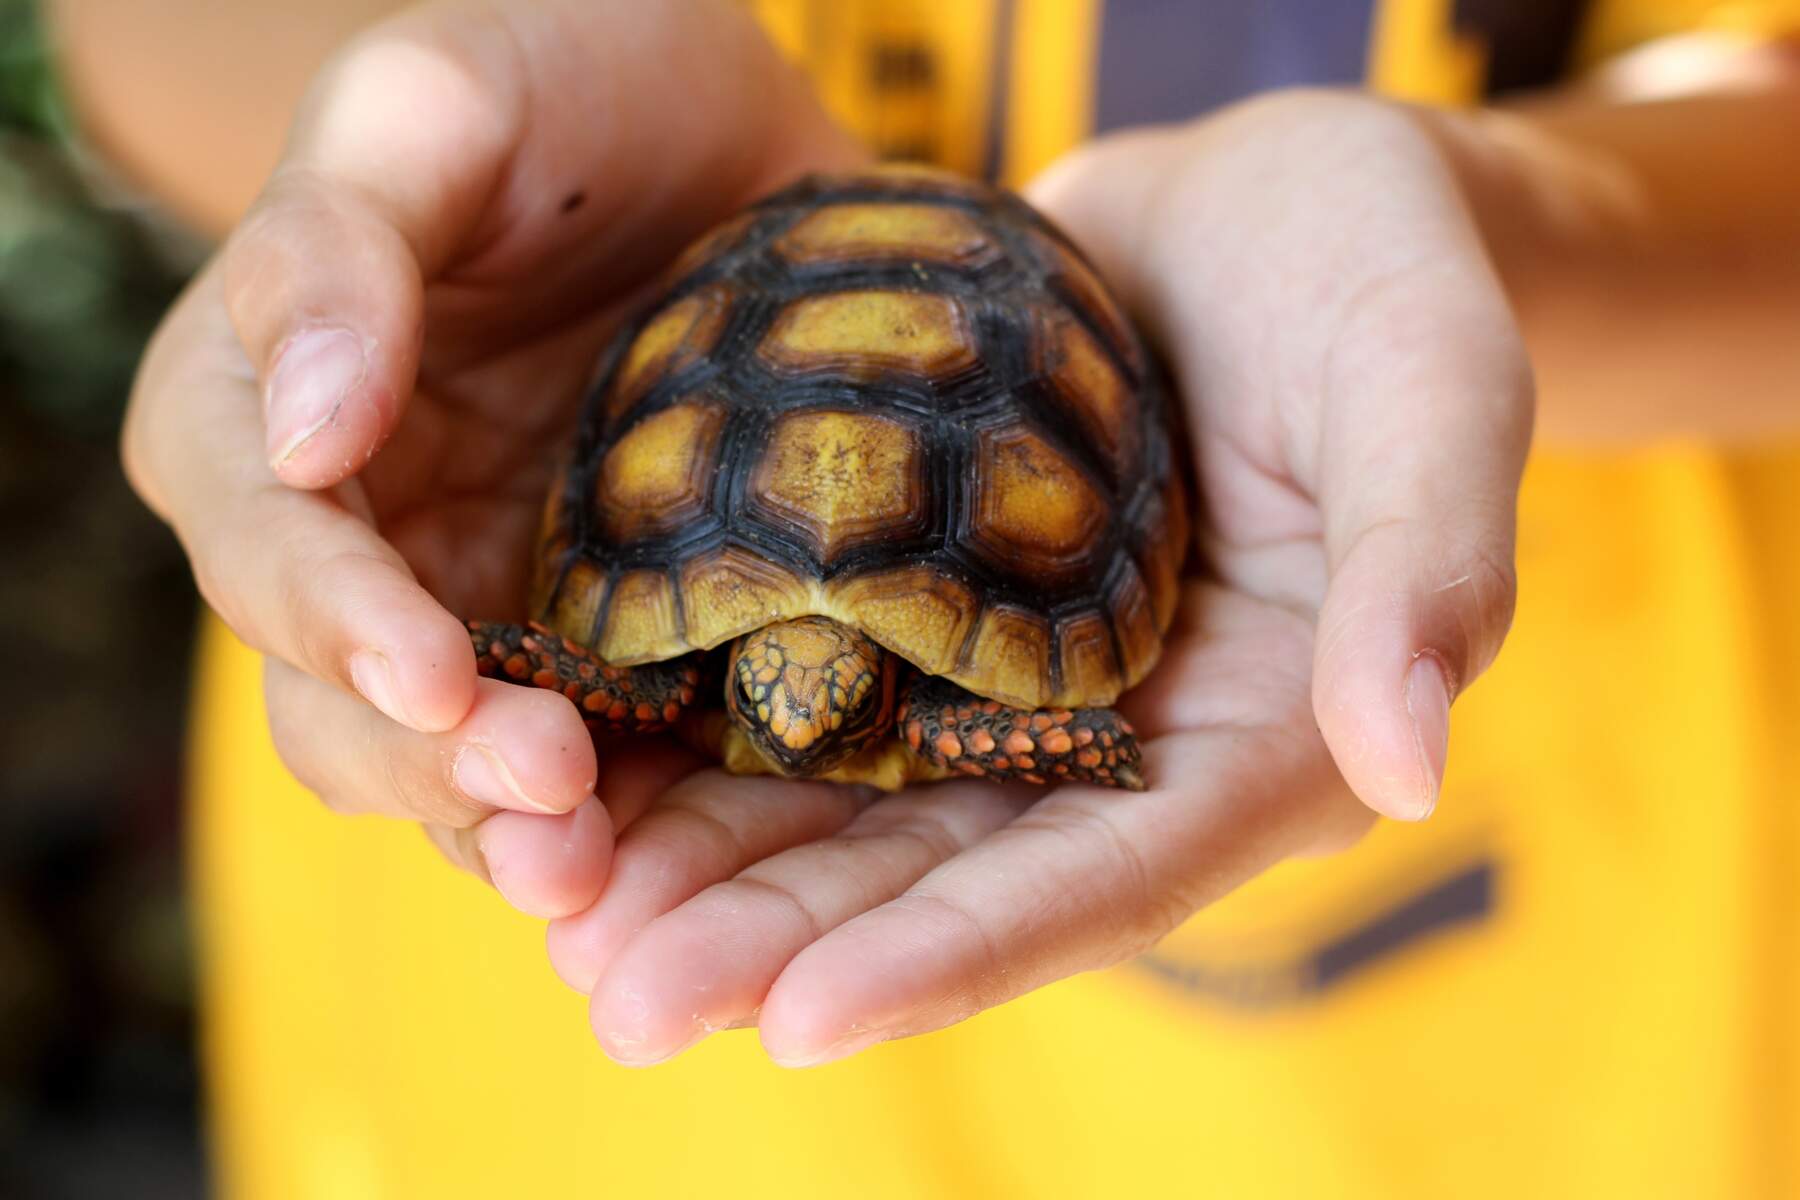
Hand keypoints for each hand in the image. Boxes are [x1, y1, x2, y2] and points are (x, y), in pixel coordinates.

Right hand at [122, 0, 860, 914]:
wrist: (714, 114)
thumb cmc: (556, 64)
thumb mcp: (437, 105)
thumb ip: (339, 249)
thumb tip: (303, 434)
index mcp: (264, 415)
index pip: (268, 549)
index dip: (337, 624)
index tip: (434, 675)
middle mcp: (360, 535)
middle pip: (346, 700)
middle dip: (436, 762)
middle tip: (553, 792)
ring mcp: (486, 593)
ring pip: (459, 758)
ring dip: (520, 826)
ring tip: (606, 865)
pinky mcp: (615, 624)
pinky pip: (606, 746)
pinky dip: (635, 808)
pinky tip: (694, 846)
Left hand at [550, 91, 1530, 1064]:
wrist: (1263, 199)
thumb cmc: (1380, 274)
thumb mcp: (1432, 390)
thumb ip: (1427, 569)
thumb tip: (1408, 762)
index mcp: (1263, 739)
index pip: (1104, 875)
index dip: (956, 954)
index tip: (799, 1022)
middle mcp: (1126, 738)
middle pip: (948, 872)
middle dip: (788, 945)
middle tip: (625, 1004)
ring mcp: (1021, 674)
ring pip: (856, 800)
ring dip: (716, 869)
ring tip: (569, 925)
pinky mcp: (936, 600)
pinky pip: (814, 682)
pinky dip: (705, 733)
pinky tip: (587, 770)